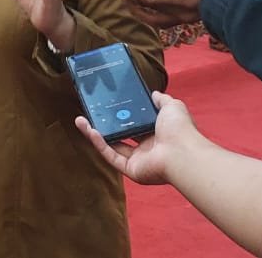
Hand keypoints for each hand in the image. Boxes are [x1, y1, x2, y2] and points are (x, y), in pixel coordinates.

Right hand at [75, 91, 205, 185]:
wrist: (182, 152)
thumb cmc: (179, 130)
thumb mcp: (171, 107)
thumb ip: (161, 100)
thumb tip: (154, 93)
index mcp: (156, 134)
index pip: (136, 124)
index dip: (122, 115)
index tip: (109, 105)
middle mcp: (146, 148)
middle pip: (120, 135)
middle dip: (104, 125)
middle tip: (91, 112)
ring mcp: (137, 160)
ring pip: (112, 146)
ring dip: (95, 134)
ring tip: (80, 120)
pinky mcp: (130, 169)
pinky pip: (111, 156)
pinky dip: (100, 144)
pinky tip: (90, 131)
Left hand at [121, 0, 202, 28]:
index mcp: (186, 2)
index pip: (154, 1)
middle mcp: (185, 16)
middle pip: (152, 17)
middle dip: (135, 8)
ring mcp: (187, 20)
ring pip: (158, 23)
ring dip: (142, 15)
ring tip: (131, 5)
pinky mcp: (190, 21)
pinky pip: (165, 23)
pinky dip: (152, 17)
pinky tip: (147, 9)